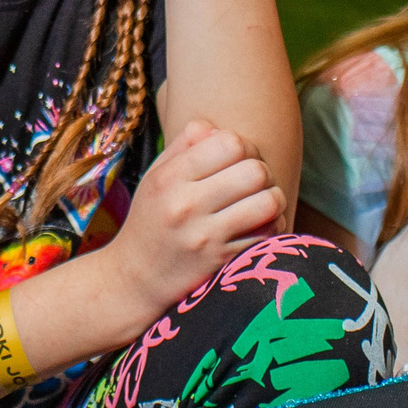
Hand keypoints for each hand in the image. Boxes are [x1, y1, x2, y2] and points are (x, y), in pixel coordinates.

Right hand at [100, 122, 282, 319]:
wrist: (135, 278)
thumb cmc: (151, 219)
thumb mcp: (157, 176)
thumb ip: (186, 144)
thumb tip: (218, 128)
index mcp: (169, 178)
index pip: (229, 143)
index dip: (243, 146)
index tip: (237, 159)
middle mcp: (186, 206)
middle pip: (254, 170)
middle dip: (261, 171)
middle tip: (252, 181)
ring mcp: (205, 237)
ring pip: (269, 202)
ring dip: (273, 198)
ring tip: (261, 201)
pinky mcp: (222, 262)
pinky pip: (269, 234)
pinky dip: (273, 225)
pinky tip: (260, 224)